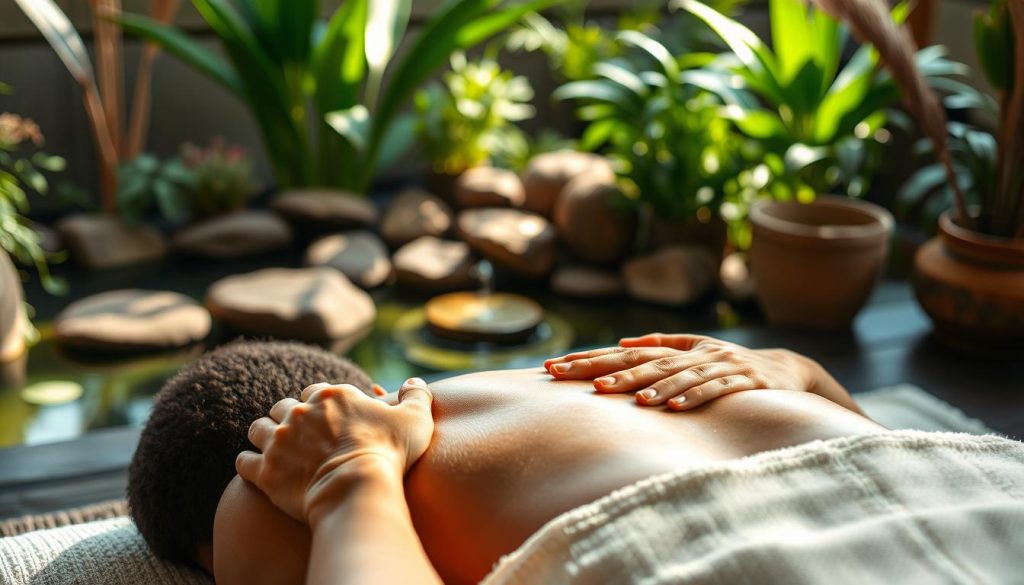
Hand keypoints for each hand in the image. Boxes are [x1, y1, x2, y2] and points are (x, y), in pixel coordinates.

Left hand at [236, 378, 433, 523]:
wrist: (358, 490)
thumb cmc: (389, 454)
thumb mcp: (415, 419)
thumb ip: (416, 395)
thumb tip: (415, 381)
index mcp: (331, 395)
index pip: (315, 390)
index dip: (320, 404)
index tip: (329, 421)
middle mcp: (299, 412)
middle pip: (283, 406)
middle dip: (290, 418)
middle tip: (301, 436)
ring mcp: (278, 440)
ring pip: (258, 428)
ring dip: (266, 436)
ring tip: (277, 450)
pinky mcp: (265, 470)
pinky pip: (244, 461)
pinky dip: (250, 464)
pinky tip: (260, 470)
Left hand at [544, 333, 816, 410]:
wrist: (787, 371)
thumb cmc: (731, 363)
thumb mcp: (696, 350)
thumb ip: (662, 343)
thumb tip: (622, 343)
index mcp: (677, 349)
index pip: (623, 355)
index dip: (590, 360)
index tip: (556, 368)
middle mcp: (694, 354)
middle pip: (645, 363)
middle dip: (612, 373)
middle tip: (582, 385)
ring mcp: (719, 366)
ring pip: (681, 376)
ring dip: (655, 388)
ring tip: (632, 401)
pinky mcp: (743, 381)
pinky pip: (716, 390)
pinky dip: (695, 397)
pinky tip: (675, 407)